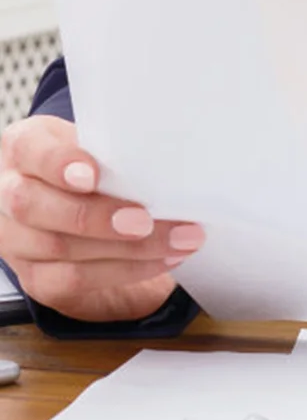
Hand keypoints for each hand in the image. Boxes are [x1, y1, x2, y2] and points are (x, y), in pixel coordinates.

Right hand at [0, 115, 204, 322]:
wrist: (69, 195)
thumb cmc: (89, 160)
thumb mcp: (94, 140)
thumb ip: (113, 148)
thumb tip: (166, 158)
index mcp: (22, 148)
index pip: (30, 152)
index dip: (58, 164)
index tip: (92, 175)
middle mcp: (6, 194)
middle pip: (36, 208)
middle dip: (97, 218)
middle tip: (145, 221)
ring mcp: (15, 240)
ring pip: (59, 249)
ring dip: (127, 250)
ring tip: (177, 241)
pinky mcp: (34, 276)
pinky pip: (74, 280)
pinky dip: (125, 271)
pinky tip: (162, 259)